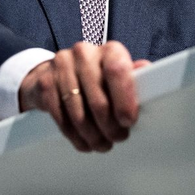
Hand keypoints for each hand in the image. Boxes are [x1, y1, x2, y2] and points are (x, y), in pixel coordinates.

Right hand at [18, 41, 151, 150]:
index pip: (118, 71)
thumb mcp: (117, 74)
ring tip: (102, 144)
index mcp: (109, 50)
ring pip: (79, 113)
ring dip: (93, 135)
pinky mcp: (45, 83)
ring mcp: (61, 66)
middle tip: (118, 138)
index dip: (124, 100)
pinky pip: (61, 118)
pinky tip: (84, 143)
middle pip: (98, 99)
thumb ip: (133, 77)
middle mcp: (84, 53)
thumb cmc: (96, 76)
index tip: (128, 121)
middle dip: (110, 126)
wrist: (54, 73)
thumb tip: (149, 74)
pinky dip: (74, 136)